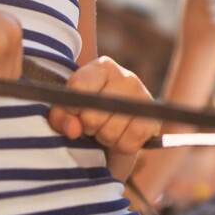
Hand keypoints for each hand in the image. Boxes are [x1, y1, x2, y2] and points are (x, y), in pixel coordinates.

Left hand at [48, 56, 159, 178]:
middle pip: (93, 114)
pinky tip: (120, 138)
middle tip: (91, 124)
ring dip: (103, 138)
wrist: (117, 126)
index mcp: (102, 68)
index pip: (79, 88)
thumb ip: (62, 117)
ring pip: (110, 132)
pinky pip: (128, 143)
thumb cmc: (88, 112)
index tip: (72, 114)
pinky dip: (120, 147)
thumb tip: (73, 129)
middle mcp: (126, 78)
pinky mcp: (153, 121)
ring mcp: (143, 98)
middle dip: (87, 126)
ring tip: (105, 130)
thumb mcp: (67, 110)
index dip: (70, 108)